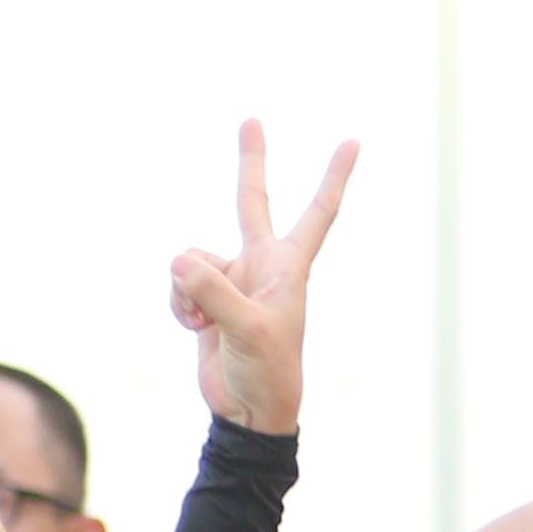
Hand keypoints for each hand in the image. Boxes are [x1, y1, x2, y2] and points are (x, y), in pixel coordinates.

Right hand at [169, 122, 358, 435]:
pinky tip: (193, 327)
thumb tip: (179, 260)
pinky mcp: (206, 300)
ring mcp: (231, 281)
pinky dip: (179, 303)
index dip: (334, 178)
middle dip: (250, 163)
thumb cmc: (268, 371)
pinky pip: (179, 283)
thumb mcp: (246, 330)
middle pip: (252, 202)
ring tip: (203, 320)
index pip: (318, 213)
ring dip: (188, 288)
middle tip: (251, 120)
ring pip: (193, 258)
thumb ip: (214, 292)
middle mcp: (260, 265)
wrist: (247, 411)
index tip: (353, 142)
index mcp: (288, 267)